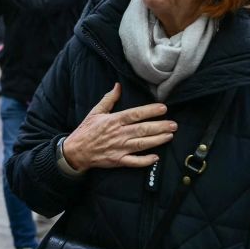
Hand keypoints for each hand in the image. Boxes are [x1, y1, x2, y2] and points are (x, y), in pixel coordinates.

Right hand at [61, 83, 176, 172]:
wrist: (76, 151)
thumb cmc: (86, 130)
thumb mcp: (96, 112)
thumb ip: (109, 99)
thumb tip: (118, 86)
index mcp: (114, 121)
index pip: (135, 114)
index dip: (150, 111)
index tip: (163, 108)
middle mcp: (118, 134)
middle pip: (143, 129)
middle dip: (160, 126)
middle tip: (173, 124)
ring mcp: (119, 148)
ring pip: (142, 144)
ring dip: (157, 140)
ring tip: (170, 136)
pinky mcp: (118, 160)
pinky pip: (134, 162)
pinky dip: (145, 160)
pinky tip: (156, 157)